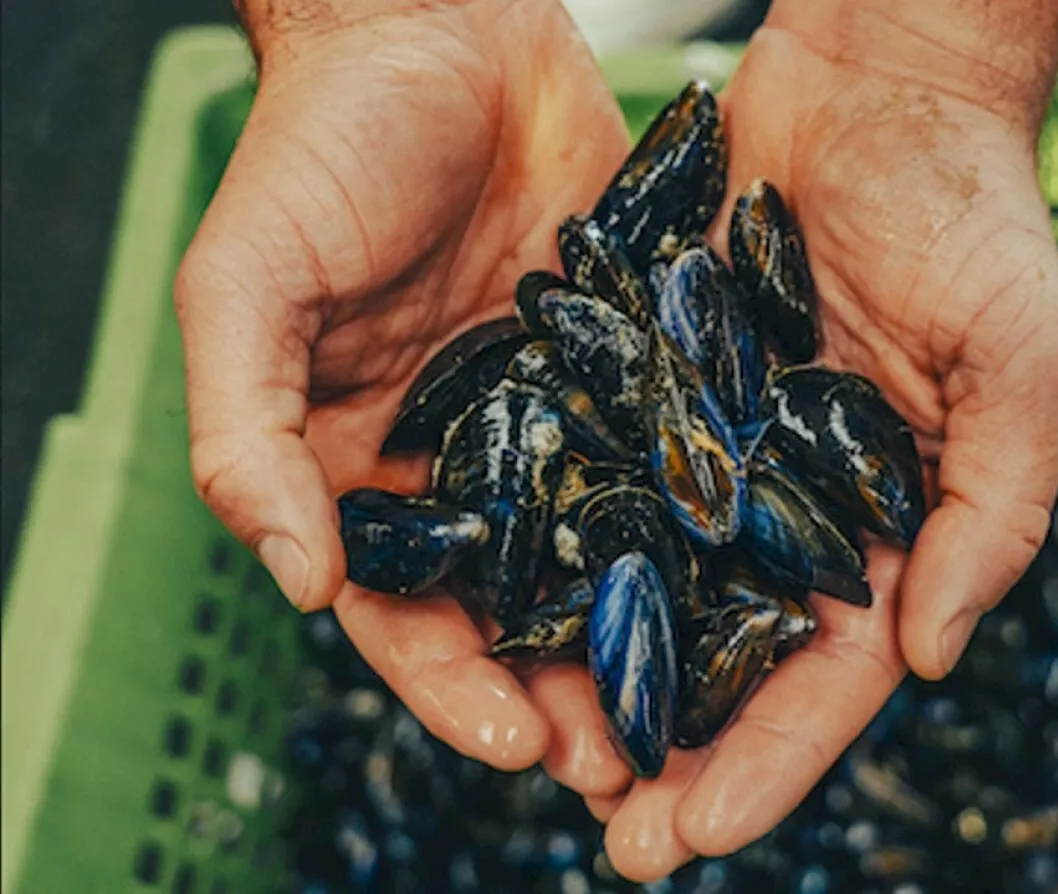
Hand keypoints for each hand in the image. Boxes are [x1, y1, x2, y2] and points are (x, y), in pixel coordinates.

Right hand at [175, 0, 640, 791]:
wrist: (433, 34)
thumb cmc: (319, 152)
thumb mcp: (245, 290)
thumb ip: (244, 433)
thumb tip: (297, 578)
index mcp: (361, 470)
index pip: (404, 611)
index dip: (452, 687)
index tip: (517, 741)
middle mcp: (462, 460)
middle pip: (514, 606)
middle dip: (564, 688)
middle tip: (630, 762)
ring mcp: (549, 417)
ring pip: (600, 550)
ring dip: (640, 630)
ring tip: (700, 706)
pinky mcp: (622, 365)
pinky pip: (659, 455)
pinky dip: (693, 520)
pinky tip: (741, 574)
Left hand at [595, 4, 1057, 880]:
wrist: (883, 90)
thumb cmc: (976, 219)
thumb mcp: (1022, 362)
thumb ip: (993, 509)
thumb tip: (931, 658)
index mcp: (883, 526)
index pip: (830, 674)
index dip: (772, 760)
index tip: (698, 829)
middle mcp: (787, 505)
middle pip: (727, 653)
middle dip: (674, 748)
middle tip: (610, 835)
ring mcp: (711, 450)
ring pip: (650, 583)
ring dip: (599, 669)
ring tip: (535, 750)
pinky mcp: (647, 387)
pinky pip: (598, 474)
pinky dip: (558, 541)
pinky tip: (503, 603)